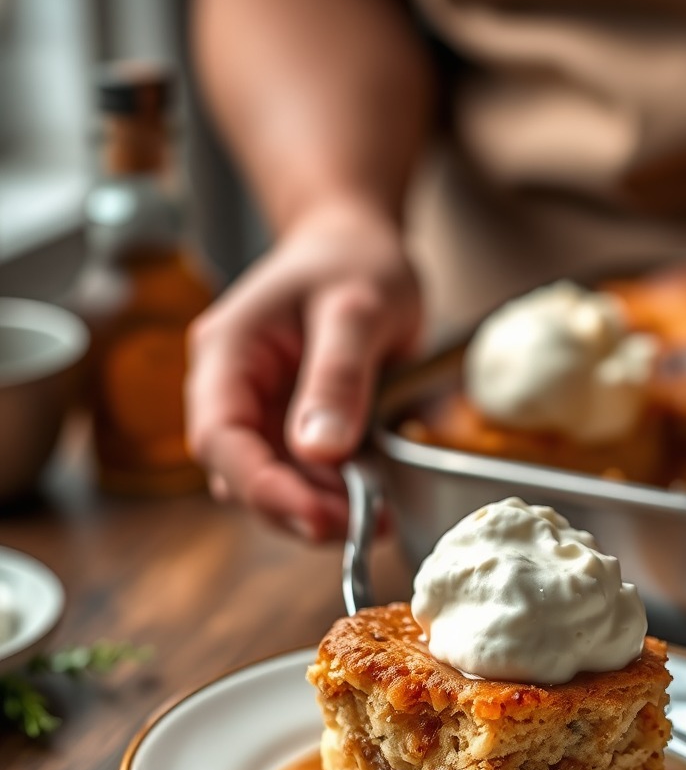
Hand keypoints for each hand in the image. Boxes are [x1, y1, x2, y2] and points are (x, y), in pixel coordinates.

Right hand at [186, 199, 419, 540]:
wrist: (357, 245)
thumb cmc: (354, 262)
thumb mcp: (358, 311)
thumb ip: (338, 377)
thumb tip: (319, 452)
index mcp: (227, 354)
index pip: (220, 437)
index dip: (262, 487)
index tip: (317, 517)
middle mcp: (232, 389)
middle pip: (243, 473)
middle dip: (299, 508)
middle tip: (365, 524)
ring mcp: (261, 411)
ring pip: (275, 482)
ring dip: (322, 508)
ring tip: (380, 513)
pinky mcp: (291, 425)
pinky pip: (304, 474)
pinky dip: (336, 494)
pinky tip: (377, 498)